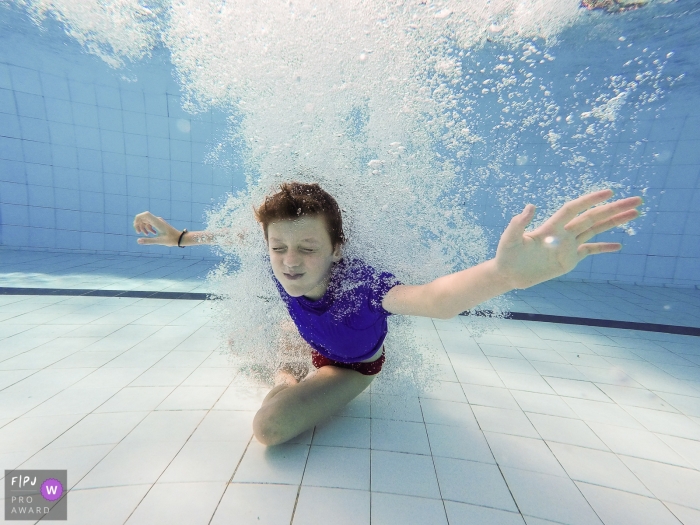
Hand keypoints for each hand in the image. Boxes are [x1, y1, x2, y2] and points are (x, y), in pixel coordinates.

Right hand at [133, 211, 181, 245]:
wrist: (180, 238)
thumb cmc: (171, 240)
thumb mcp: (159, 241)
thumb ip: (148, 241)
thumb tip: (138, 241)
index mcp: (157, 222)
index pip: (145, 214)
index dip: (138, 219)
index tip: (137, 229)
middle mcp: (157, 220)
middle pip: (143, 217)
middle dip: (139, 225)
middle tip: (139, 233)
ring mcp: (158, 221)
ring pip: (146, 221)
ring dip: (143, 227)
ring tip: (146, 235)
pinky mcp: (159, 223)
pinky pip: (150, 223)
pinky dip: (148, 228)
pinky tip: (152, 234)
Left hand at [495, 189, 641, 288]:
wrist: (508, 273)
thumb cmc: (507, 255)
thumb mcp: (510, 239)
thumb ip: (518, 224)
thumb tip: (531, 206)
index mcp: (551, 227)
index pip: (574, 209)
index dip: (590, 200)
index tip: (609, 192)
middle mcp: (563, 233)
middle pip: (592, 217)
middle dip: (614, 209)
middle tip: (637, 200)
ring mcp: (568, 246)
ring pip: (596, 230)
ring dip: (614, 222)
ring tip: (634, 213)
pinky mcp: (569, 259)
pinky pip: (590, 251)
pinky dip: (604, 248)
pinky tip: (619, 245)